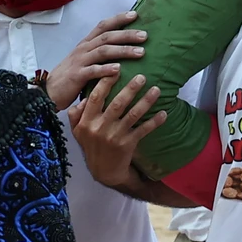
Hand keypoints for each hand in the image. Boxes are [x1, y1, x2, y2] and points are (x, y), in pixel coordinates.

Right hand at [46, 10, 144, 109]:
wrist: (47, 92)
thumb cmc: (71, 76)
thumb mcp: (85, 60)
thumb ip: (100, 53)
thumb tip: (124, 46)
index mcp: (86, 43)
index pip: (103, 26)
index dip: (118, 19)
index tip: (135, 15)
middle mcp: (83, 49)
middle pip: (107, 37)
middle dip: (127, 34)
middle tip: (145, 35)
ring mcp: (79, 62)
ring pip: (103, 51)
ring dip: (123, 50)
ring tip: (140, 52)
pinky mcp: (77, 76)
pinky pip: (93, 71)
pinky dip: (106, 69)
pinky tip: (118, 70)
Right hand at [66, 74, 165, 189]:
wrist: (104, 171)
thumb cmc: (92, 146)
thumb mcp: (78, 132)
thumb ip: (77, 114)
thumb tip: (84, 97)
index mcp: (87, 122)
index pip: (96, 98)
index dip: (106, 82)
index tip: (117, 69)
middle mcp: (100, 128)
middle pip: (117, 104)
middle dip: (130, 89)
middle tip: (142, 76)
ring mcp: (115, 136)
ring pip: (133, 115)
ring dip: (146, 101)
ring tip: (156, 89)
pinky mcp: (128, 144)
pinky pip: (143, 130)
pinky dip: (154, 122)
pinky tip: (164, 113)